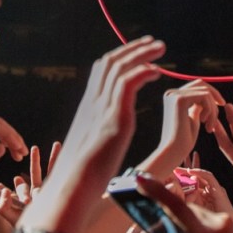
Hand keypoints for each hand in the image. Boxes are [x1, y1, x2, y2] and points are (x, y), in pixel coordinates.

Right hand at [21, 37, 165, 232]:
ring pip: (120, 68)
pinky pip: (127, 83)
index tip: (138, 53)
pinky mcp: (113, 118)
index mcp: (87, 108)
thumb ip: (95, 135)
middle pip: (110, 62)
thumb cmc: (80, 177)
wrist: (72, 188)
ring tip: (161, 49)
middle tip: (154, 43)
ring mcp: (101, 109)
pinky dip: (142, 72)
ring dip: (142, 54)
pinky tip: (156, 72)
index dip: (120, 58)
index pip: (101, 71)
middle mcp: (92, 103)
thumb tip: (99, 137)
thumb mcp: (88, 147)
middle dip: (133, 49)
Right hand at [136, 174, 232, 232]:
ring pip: (196, 216)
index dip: (155, 190)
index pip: (176, 205)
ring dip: (185, 226)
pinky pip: (208, 221)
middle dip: (169, 218)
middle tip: (156, 228)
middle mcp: (218, 224)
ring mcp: (228, 224)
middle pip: (183, 211)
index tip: (140, 179)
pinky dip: (198, 230)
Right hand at [157, 80, 225, 168]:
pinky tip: (205, 123)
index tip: (221, 104)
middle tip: (222, 107)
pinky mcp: (179, 99)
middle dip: (214, 95)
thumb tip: (207, 95)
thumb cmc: (184, 140)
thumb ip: (198, 106)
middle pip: (200, 83)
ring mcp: (174, 95)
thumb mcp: (193, 118)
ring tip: (210, 126)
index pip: (196, 85)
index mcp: (173, 97)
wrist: (173, 152)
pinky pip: (204, 96)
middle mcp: (171, 93)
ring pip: (205, 92)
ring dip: (213, 109)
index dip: (211, 92)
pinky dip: (210, 109)